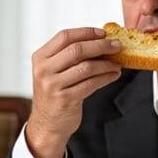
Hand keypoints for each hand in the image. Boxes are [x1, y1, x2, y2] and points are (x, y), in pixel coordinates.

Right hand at [26, 27, 121, 157]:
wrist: (47, 124)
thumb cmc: (54, 96)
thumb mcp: (53, 72)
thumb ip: (69, 57)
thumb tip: (100, 42)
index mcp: (40, 58)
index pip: (65, 36)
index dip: (86, 32)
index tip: (103, 33)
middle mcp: (44, 70)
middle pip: (77, 49)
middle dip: (101, 46)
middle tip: (116, 46)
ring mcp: (53, 85)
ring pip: (86, 67)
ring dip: (106, 63)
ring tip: (116, 63)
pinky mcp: (66, 99)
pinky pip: (91, 84)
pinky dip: (106, 78)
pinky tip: (113, 75)